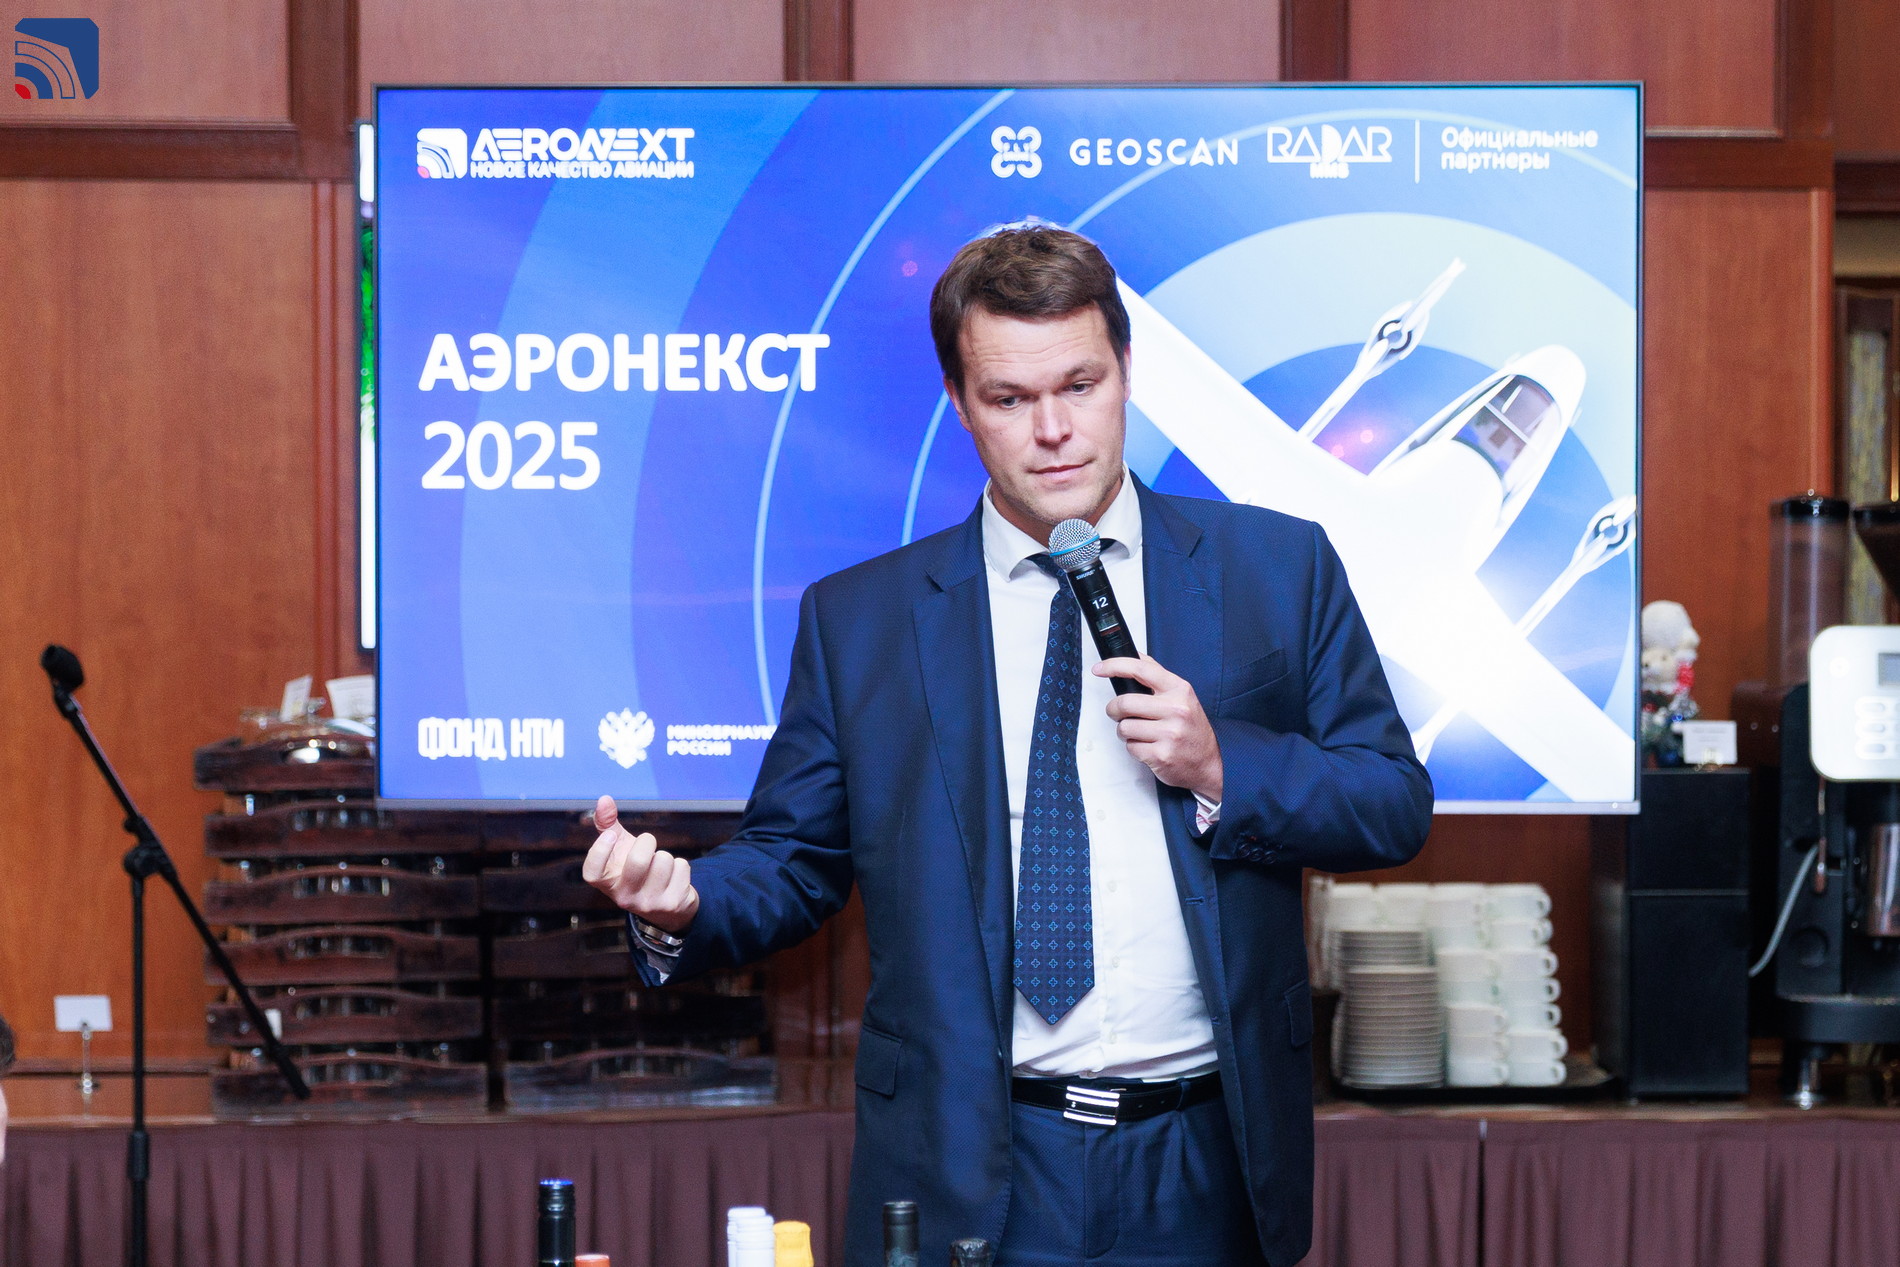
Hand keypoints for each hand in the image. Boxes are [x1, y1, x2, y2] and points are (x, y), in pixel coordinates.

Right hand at [581, 794, 699, 932]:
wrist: (666, 905)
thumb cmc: (637, 869)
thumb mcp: (621, 849)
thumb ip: (608, 825)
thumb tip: (604, 799)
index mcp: (607, 883)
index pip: (592, 873)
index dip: (600, 852)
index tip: (611, 834)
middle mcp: (624, 897)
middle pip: (638, 862)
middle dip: (647, 842)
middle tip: (648, 844)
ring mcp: (649, 903)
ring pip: (663, 861)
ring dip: (665, 856)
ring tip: (660, 867)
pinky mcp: (672, 904)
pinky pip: (682, 867)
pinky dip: (680, 866)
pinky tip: (673, 878)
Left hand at [1095, 656, 1222, 801]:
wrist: (1209, 763)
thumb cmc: (1192, 729)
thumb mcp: (1182, 697)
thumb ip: (1159, 677)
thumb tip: (1136, 657)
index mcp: (1179, 690)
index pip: (1141, 670)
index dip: (1115, 666)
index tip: (1099, 668)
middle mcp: (1176, 710)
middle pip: (1125, 702)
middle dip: (1114, 709)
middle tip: (1117, 713)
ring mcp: (1169, 734)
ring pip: (1124, 727)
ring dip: (1125, 731)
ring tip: (1139, 733)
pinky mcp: (1161, 755)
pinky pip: (1131, 747)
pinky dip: (1134, 748)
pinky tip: (1148, 746)